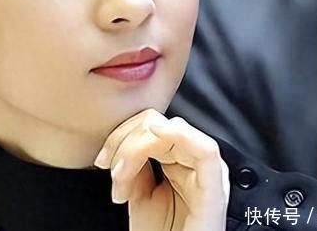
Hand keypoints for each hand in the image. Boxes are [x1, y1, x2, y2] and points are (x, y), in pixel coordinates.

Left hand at [94, 109, 228, 230]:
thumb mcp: (140, 193)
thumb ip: (138, 162)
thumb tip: (126, 140)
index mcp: (181, 161)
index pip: (153, 125)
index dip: (122, 133)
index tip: (101, 159)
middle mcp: (196, 163)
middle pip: (160, 125)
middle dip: (125, 142)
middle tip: (110, 171)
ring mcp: (208, 175)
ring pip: (174, 131)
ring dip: (138, 147)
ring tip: (122, 181)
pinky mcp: (215, 190)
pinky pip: (205, 151)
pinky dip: (181, 135)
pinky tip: (158, 133)